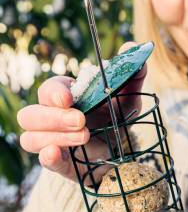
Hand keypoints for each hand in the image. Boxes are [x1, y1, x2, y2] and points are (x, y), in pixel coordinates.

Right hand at [17, 43, 146, 181]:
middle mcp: (51, 119)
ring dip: (55, 136)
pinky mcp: (60, 164)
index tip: (69, 98)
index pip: (48, 90)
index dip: (54, 93)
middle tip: (80, 120)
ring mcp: (52, 143)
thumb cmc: (116, 119)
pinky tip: (55, 153)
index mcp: (65, 97)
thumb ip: (130, 75)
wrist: (122, 153)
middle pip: (30, 115)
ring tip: (85, 136)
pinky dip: (47, 157)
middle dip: (54, 117)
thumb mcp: (128, 99)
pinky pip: (43, 161)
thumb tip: (133, 47)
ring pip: (31, 138)